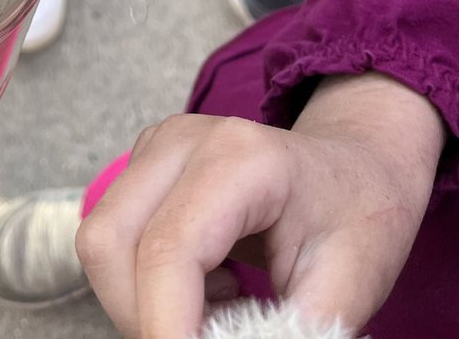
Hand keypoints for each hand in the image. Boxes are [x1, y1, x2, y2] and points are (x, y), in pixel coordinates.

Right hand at [76, 75, 443, 337]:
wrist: (357, 164)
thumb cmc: (359, 217)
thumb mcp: (347, 289)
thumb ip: (289, 338)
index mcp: (241, 158)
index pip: (168, 250)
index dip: (165, 327)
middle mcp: (184, 140)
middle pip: (110, 243)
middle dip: (144, 317)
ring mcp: (156, 145)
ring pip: (100, 243)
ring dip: (140, 302)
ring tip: (217, 314)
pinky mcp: (144, 163)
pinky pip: (111, 237)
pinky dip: (143, 283)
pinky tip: (207, 288)